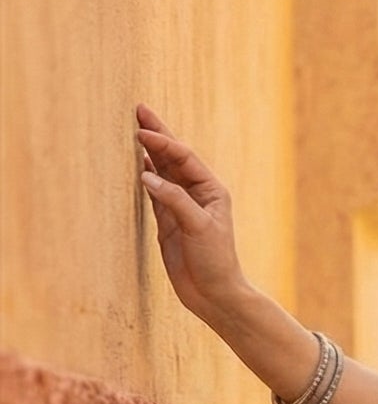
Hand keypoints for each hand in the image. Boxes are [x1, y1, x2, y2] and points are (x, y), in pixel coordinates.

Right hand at [136, 103, 247, 326]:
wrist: (213, 293)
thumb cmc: (215, 260)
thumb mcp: (198, 226)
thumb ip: (173, 199)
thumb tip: (146, 174)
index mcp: (211, 190)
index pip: (184, 158)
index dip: (163, 142)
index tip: (141, 131)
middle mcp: (197, 194)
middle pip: (173, 157)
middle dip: (157, 133)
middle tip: (139, 109)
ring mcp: (181, 206)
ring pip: (162, 171)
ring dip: (149, 151)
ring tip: (135, 129)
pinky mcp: (169, 221)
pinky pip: (154, 192)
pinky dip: (145, 175)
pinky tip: (138, 161)